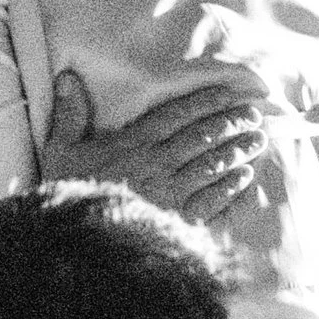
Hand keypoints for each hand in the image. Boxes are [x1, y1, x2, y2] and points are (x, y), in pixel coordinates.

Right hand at [39, 69, 267, 224]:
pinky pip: (212, 200)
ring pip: (213, 164)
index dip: (207, 100)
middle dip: (232, 123)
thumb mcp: (60, 150)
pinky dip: (231, 187)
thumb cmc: (69, 192)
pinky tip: (244, 177)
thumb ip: (69, 113)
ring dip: (238, 151)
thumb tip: (67, 77)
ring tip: (258, 140)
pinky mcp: (178, 220)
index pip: (178, 114)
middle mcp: (158, 163)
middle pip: (203, 136)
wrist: (76, 241)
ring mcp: (171, 192)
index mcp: (134, 142)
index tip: (231, 91)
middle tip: (254, 115)